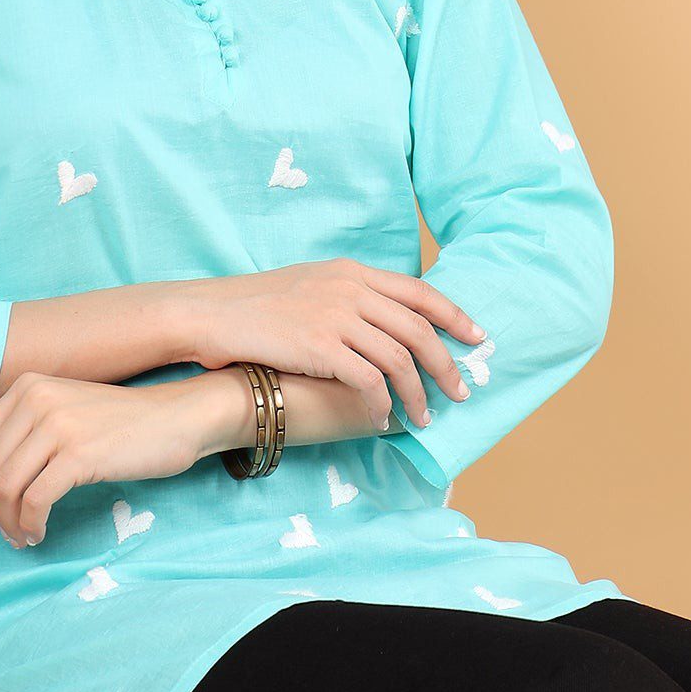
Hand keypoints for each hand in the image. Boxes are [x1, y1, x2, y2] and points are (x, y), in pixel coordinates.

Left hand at [0, 373, 218, 547]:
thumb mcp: (64, 415)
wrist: (176, 418)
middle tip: (4, 533)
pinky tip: (39, 533)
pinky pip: (35, 500)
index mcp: (26, 388)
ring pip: (6, 486)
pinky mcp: (79, 454)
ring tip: (23, 536)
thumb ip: (23, 437)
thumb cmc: (121, 425)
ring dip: (9, 521)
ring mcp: (57, 425)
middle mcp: (36, 399)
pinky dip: (30, 523)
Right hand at [184, 259, 487, 430]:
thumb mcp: (310, 283)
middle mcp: (350, 290)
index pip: (419, 292)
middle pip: (418, 329)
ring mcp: (336, 317)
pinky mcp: (320, 348)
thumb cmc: (256, 304)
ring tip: (424, 417)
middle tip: (460, 392)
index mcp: (353, 272)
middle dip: (446, 365)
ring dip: (418, 394)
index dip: (454, 315)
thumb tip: (380, 318)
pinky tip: (384, 419)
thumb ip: (348, 294)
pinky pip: (368, 381)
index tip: (476, 337)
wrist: (213, 313)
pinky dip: (383, 404)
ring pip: (399, 360)